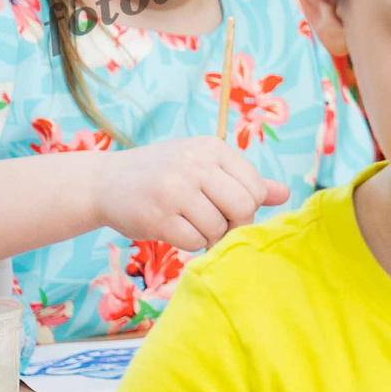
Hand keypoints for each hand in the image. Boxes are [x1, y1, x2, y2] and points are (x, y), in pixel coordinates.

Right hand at [89, 139, 289, 251]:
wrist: (104, 182)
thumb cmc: (162, 175)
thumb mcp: (203, 166)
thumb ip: (243, 180)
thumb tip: (285, 194)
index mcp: (211, 148)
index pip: (255, 188)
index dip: (249, 207)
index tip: (229, 209)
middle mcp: (194, 164)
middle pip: (243, 208)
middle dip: (235, 225)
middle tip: (217, 225)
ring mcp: (174, 189)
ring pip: (218, 228)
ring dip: (210, 236)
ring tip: (190, 224)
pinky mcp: (157, 216)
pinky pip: (194, 242)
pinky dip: (190, 244)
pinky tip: (175, 230)